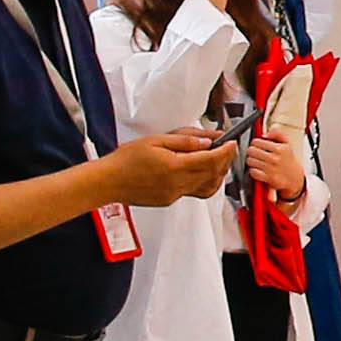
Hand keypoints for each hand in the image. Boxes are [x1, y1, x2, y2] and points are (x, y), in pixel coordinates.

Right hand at [106, 125, 236, 205]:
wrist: (108, 182)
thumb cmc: (126, 160)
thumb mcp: (155, 140)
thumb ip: (184, 140)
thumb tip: (208, 141)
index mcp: (174, 167)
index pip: (211, 159)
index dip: (226, 150)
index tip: (232, 141)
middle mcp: (177, 184)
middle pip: (213, 173)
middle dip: (225, 160)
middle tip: (227, 147)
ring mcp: (174, 195)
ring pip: (207, 186)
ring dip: (217, 173)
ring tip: (217, 158)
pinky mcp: (170, 200)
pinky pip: (194, 192)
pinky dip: (203, 181)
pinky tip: (199, 170)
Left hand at [246, 130, 309, 202]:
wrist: (294, 178)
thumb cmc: (288, 160)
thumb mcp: (287, 144)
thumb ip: (278, 133)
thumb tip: (266, 133)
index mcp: (279, 148)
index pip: (256, 141)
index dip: (255, 143)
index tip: (258, 145)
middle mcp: (275, 158)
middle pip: (251, 150)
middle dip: (252, 151)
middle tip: (256, 153)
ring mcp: (271, 168)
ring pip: (250, 161)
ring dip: (252, 161)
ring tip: (257, 161)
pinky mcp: (268, 178)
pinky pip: (252, 171)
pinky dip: (253, 170)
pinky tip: (259, 169)